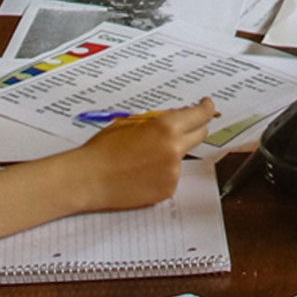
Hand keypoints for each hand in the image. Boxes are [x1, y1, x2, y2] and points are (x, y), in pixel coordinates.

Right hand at [69, 99, 218, 210]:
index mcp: (165, 128)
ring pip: (181, 157)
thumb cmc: (103, 149)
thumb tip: (174, 119)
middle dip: (195, 128)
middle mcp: (174, 150)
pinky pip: (170, 176)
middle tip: (185, 126)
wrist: (89, 179)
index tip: (207, 106)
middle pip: (200, 135)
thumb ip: (155, 122)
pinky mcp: (167, 190)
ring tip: (140, 159)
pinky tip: (139, 174)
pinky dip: (161, 173)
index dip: (206, 108)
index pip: (199, 115)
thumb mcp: (129, 124)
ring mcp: (173, 172)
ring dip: (170, 154)